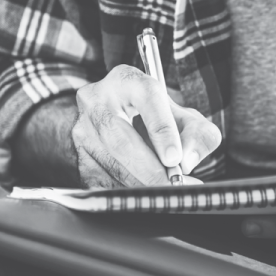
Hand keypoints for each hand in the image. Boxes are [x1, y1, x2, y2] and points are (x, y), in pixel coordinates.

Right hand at [72, 65, 220, 187]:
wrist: (124, 124)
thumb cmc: (159, 121)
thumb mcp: (187, 120)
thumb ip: (198, 135)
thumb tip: (186, 160)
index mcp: (128, 80)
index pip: (148, 99)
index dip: (162, 130)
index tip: (175, 158)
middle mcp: (98, 99)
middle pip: (121, 138)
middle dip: (149, 168)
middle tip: (171, 185)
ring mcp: (83, 128)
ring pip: (110, 162)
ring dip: (139, 184)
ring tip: (165, 193)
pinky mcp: (77, 155)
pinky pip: (100, 180)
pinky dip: (126, 192)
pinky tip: (144, 196)